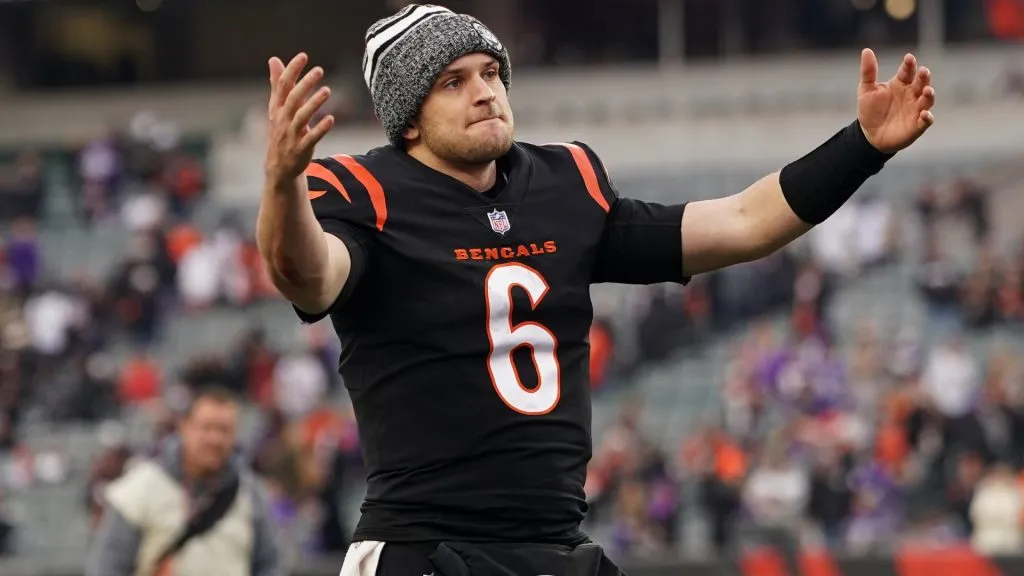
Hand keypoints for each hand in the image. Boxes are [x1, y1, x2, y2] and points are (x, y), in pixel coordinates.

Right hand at [264, 53, 334, 184]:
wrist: (278, 166)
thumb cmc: (281, 131)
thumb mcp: (277, 108)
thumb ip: (278, 84)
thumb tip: (274, 59)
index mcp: (277, 108)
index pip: (282, 85)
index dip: (292, 70)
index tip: (303, 56)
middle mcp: (282, 120)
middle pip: (292, 99)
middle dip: (305, 84)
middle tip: (319, 70)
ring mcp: (291, 135)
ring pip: (301, 117)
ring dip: (314, 103)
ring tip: (328, 90)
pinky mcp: (301, 149)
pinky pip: (310, 138)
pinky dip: (320, 129)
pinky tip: (331, 119)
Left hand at [857, 49, 936, 153]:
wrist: (870, 135)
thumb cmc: (870, 110)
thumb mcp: (866, 90)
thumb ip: (868, 72)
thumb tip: (866, 50)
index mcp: (901, 83)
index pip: (907, 71)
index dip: (909, 64)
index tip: (909, 58)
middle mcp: (912, 94)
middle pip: (921, 82)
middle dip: (923, 77)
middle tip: (923, 71)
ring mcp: (916, 109)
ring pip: (927, 99)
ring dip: (929, 95)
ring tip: (927, 90)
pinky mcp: (918, 125)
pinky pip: (926, 121)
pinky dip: (927, 117)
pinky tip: (924, 114)